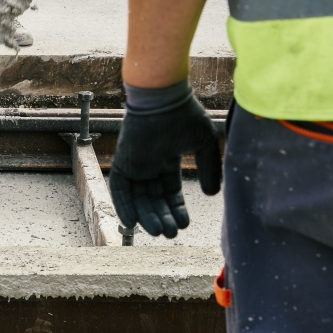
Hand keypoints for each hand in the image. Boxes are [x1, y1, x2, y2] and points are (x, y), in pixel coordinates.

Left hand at [109, 95, 221, 237]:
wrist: (164, 98)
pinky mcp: (121, 161)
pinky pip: (119, 188)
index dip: (176, 209)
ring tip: (160, 232)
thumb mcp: (203, 144)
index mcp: (166, 159)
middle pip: (153, 199)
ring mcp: (134, 163)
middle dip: (162, 217)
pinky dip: (124, 205)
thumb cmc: (184, 115)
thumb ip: (209, 168)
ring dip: (146, 216)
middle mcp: (149, 164)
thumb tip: (212, 194)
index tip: (184, 224)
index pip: (169, 191)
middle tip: (172, 234)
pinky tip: (132, 223)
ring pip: (137, 197)